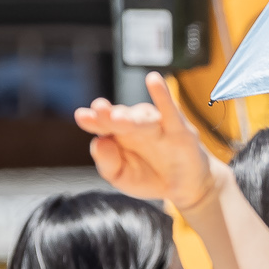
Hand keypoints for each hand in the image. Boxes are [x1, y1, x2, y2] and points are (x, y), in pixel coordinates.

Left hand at [77, 73, 226, 215]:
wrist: (185, 188)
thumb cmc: (150, 178)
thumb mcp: (122, 177)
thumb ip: (108, 164)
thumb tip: (98, 142)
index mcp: (118, 135)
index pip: (103, 124)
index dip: (93, 119)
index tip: (82, 116)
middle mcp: (136, 125)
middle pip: (121, 117)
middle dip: (109, 114)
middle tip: (99, 110)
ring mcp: (158, 125)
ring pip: (143, 118)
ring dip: (131, 116)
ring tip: (119, 118)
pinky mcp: (179, 130)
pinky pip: (170, 110)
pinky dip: (162, 95)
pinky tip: (153, 80)